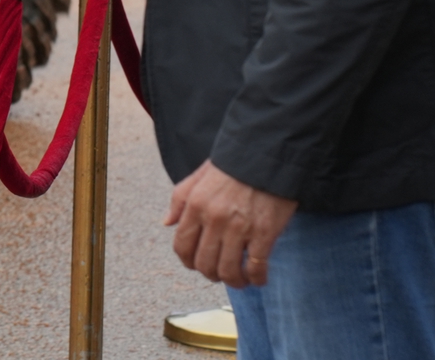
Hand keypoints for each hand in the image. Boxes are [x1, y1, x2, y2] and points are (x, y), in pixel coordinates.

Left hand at [166, 160, 296, 288]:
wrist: (267, 152)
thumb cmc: (233, 164)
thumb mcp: (199, 175)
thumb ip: (180, 200)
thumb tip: (167, 223)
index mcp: (195, 204)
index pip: (182, 246)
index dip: (188, 261)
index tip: (198, 265)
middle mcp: (213, 218)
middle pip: (204, 264)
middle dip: (211, 275)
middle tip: (221, 274)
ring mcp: (239, 227)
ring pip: (228, 270)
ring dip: (234, 281)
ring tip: (240, 279)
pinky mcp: (263, 232)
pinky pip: (256, 267)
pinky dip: (257, 279)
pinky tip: (259, 278)